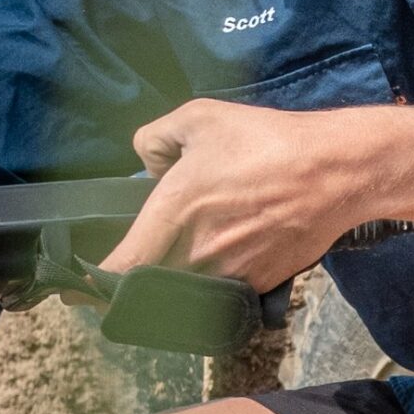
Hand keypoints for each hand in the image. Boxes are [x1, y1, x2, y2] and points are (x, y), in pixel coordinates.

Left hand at [100, 99, 376, 289]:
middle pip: (147, 289)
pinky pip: (217, 295)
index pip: (121, 268)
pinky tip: (212, 265)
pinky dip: (206, 287)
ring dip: (168, 288)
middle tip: (116, 279)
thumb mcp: (200, 117)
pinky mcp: (256, 284)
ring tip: (167, 269)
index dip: (93, 285)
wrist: (336, 172)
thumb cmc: (267, 142)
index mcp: (175, 210)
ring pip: (182, 295)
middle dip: (128, 286)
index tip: (76, 290)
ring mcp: (228, 273)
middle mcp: (196, 252)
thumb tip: (144, 163)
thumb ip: (156, 138)